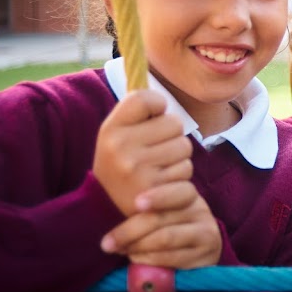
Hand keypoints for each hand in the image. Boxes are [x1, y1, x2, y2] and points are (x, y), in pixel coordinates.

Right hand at [93, 90, 192, 215]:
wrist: (105, 209)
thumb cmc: (119, 162)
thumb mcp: (116, 133)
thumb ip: (137, 108)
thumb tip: (158, 82)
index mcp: (110, 129)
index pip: (147, 98)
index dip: (156, 105)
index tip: (151, 117)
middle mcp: (121, 147)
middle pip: (175, 123)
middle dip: (171, 136)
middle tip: (154, 150)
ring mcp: (137, 170)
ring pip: (184, 147)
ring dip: (178, 157)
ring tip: (156, 168)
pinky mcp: (155, 190)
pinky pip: (186, 170)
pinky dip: (180, 176)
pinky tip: (161, 183)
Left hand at [100, 181, 221, 268]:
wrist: (198, 253)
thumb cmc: (168, 229)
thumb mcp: (160, 213)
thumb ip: (144, 209)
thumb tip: (110, 207)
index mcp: (187, 194)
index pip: (176, 190)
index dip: (157, 196)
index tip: (136, 203)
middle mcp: (200, 210)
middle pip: (162, 217)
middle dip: (129, 231)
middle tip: (107, 243)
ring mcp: (206, 231)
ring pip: (165, 238)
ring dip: (137, 246)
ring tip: (120, 251)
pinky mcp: (207, 254)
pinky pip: (171, 257)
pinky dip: (150, 260)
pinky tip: (136, 259)